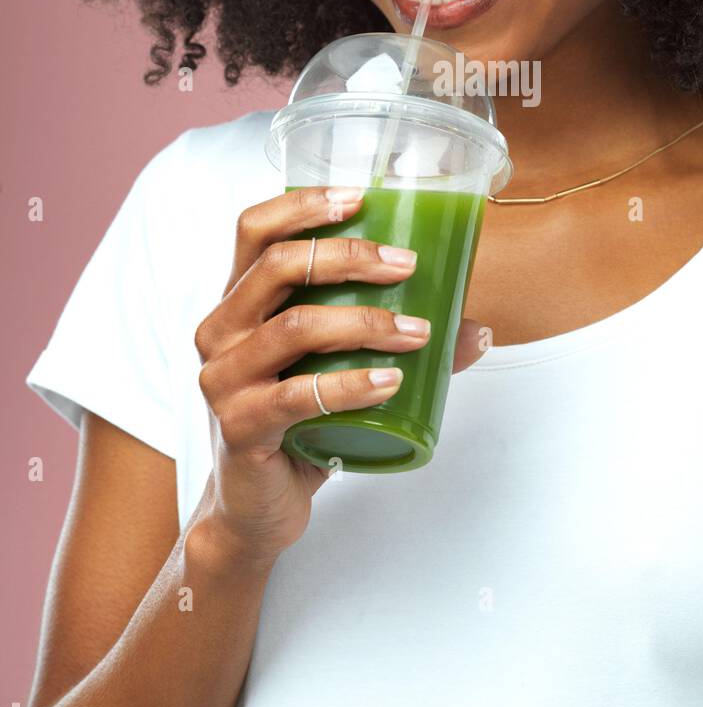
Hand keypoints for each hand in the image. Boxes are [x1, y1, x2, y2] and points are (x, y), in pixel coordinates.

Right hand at [192, 187, 482, 567]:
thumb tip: (479, 329)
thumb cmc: (299, 424)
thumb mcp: (337, 371)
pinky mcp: (240, 427)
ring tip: (416, 333)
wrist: (257, 508)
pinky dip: (351, 384)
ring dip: (365, 322)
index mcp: (238, 301)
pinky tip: (391, 381)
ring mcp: (223, 379)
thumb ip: (396, 342)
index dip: (303, 204)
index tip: (361, 198)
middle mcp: (220, 330)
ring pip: (295, 326)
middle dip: (350, 256)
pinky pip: (298, 396)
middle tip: (408, 265)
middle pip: (279, 265)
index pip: (254, 229)